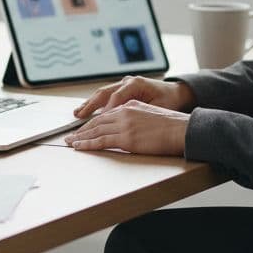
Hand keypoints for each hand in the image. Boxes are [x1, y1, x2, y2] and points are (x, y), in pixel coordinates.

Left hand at [64, 100, 189, 155]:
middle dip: (82, 129)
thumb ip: (136, 116)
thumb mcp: (151, 114)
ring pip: (96, 131)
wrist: (181, 130)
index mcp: (130, 105)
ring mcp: (124, 125)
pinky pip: (101, 142)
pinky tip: (79, 147)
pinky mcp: (126, 138)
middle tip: (70, 136)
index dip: (93, 122)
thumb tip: (129, 126)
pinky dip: (87, 145)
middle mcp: (124, 112)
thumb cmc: (172, 126)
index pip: (106, 114)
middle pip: (97, 121)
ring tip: (71, 143)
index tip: (84, 128)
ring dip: (81, 137)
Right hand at [74, 76, 195, 118]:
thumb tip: (125, 120)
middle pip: (104, 93)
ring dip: (89, 104)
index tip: (99, 123)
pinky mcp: (122, 89)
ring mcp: (123, 84)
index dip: (107, 111)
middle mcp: (127, 81)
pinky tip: (86, 111)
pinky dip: (96, 104)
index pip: (116, 98)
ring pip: (102, 93)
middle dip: (91, 106)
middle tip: (79, 117)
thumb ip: (141, 112)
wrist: (176, 92)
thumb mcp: (158, 108)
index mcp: (136, 84)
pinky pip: (105, 96)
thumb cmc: (169, 101)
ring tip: (78, 114)